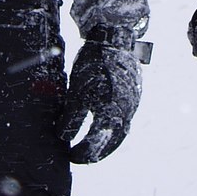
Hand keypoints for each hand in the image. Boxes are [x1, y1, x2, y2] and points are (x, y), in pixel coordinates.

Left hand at [57, 36, 140, 163]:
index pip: (96, 144)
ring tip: (90, 144)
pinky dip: (112, 127)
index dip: (82, 153)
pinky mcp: (133, 94)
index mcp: (112, 113)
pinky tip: (102, 124)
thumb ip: (72, 117)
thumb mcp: (77, 92)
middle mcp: (126, 112)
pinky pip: (124, 118)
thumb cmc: (93, 65)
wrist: (114, 39)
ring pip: (120, 131)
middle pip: (112, 142)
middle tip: (80, 156)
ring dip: (105, 141)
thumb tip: (63, 137)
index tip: (70, 156)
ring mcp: (132, 103)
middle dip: (96, 152)